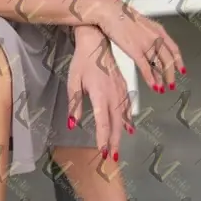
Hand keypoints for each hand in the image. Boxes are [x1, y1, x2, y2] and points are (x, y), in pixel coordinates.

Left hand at [67, 28, 133, 161]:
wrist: (97, 42)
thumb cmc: (83, 61)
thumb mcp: (73, 82)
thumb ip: (74, 104)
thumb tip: (72, 123)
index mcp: (100, 94)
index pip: (103, 122)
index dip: (103, 139)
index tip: (102, 152)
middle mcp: (113, 95)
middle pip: (116, 123)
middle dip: (114, 142)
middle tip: (112, 158)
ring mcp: (120, 90)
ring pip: (123, 117)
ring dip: (120, 134)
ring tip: (118, 148)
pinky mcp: (123, 86)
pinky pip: (127, 107)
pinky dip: (127, 119)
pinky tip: (128, 127)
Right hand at [97, 0, 183, 91]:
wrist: (109, 11)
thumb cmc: (120, 14)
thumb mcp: (140, 22)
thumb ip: (147, 33)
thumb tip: (149, 41)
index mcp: (158, 30)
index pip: (174, 49)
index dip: (179, 61)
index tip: (181, 69)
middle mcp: (155, 38)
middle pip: (169, 60)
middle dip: (171, 74)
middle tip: (172, 83)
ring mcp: (146, 44)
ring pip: (159, 66)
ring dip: (162, 79)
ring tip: (163, 88)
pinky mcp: (135, 50)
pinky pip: (146, 68)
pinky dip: (151, 79)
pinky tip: (153, 85)